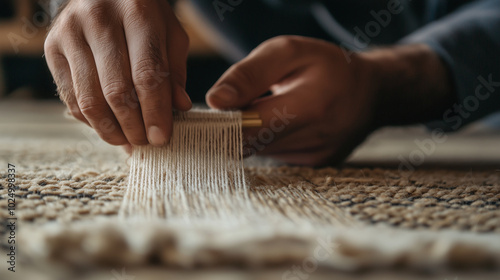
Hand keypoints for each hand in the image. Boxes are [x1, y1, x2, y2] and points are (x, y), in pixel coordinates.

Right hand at [44, 0, 191, 146]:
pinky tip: (108, 126)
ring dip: (110, 130)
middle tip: (146, 142)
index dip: (155, 112)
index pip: (147, 74)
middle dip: (133, 126)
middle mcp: (99, 19)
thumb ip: (176, 70)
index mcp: (137, 13)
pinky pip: (70, 97)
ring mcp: (70, 32)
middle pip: (117, 90)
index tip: (161, 138)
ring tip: (127, 140)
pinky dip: (90, 121)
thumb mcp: (170, 34)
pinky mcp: (51, 47)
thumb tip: (179, 108)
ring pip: (90, 99)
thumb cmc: (145, 16)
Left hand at [206, 36, 452, 165]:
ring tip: (249, 113)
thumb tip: (215, 101)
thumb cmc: (327, 67)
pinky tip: (270, 125)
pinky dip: (263, 142)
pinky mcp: (313, 166)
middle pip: (251, 144)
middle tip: (219, 113)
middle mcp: (315, 140)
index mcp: (310, 107)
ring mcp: (315, 158)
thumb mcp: (289, 53)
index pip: (249, 126)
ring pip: (259, 153)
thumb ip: (249, 74)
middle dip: (228, 130)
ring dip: (245, 136)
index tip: (201, 118)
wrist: (370, 93)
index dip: (220, 124)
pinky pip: (274, 157)